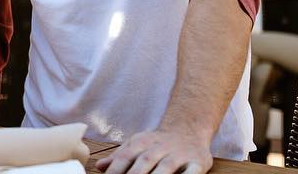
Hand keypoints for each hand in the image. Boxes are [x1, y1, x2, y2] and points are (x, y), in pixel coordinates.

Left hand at [96, 130, 211, 173]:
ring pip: (166, 168)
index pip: (125, 157)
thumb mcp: (136, 145)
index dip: (115, 170)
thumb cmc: (157, 142)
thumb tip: (99, 167)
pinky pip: (192, 171)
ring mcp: (178, 154)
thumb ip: (119, 157)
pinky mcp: (198, 162)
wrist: (188, 127)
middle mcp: (158, 147)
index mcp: (141, 143)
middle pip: (144, 163)